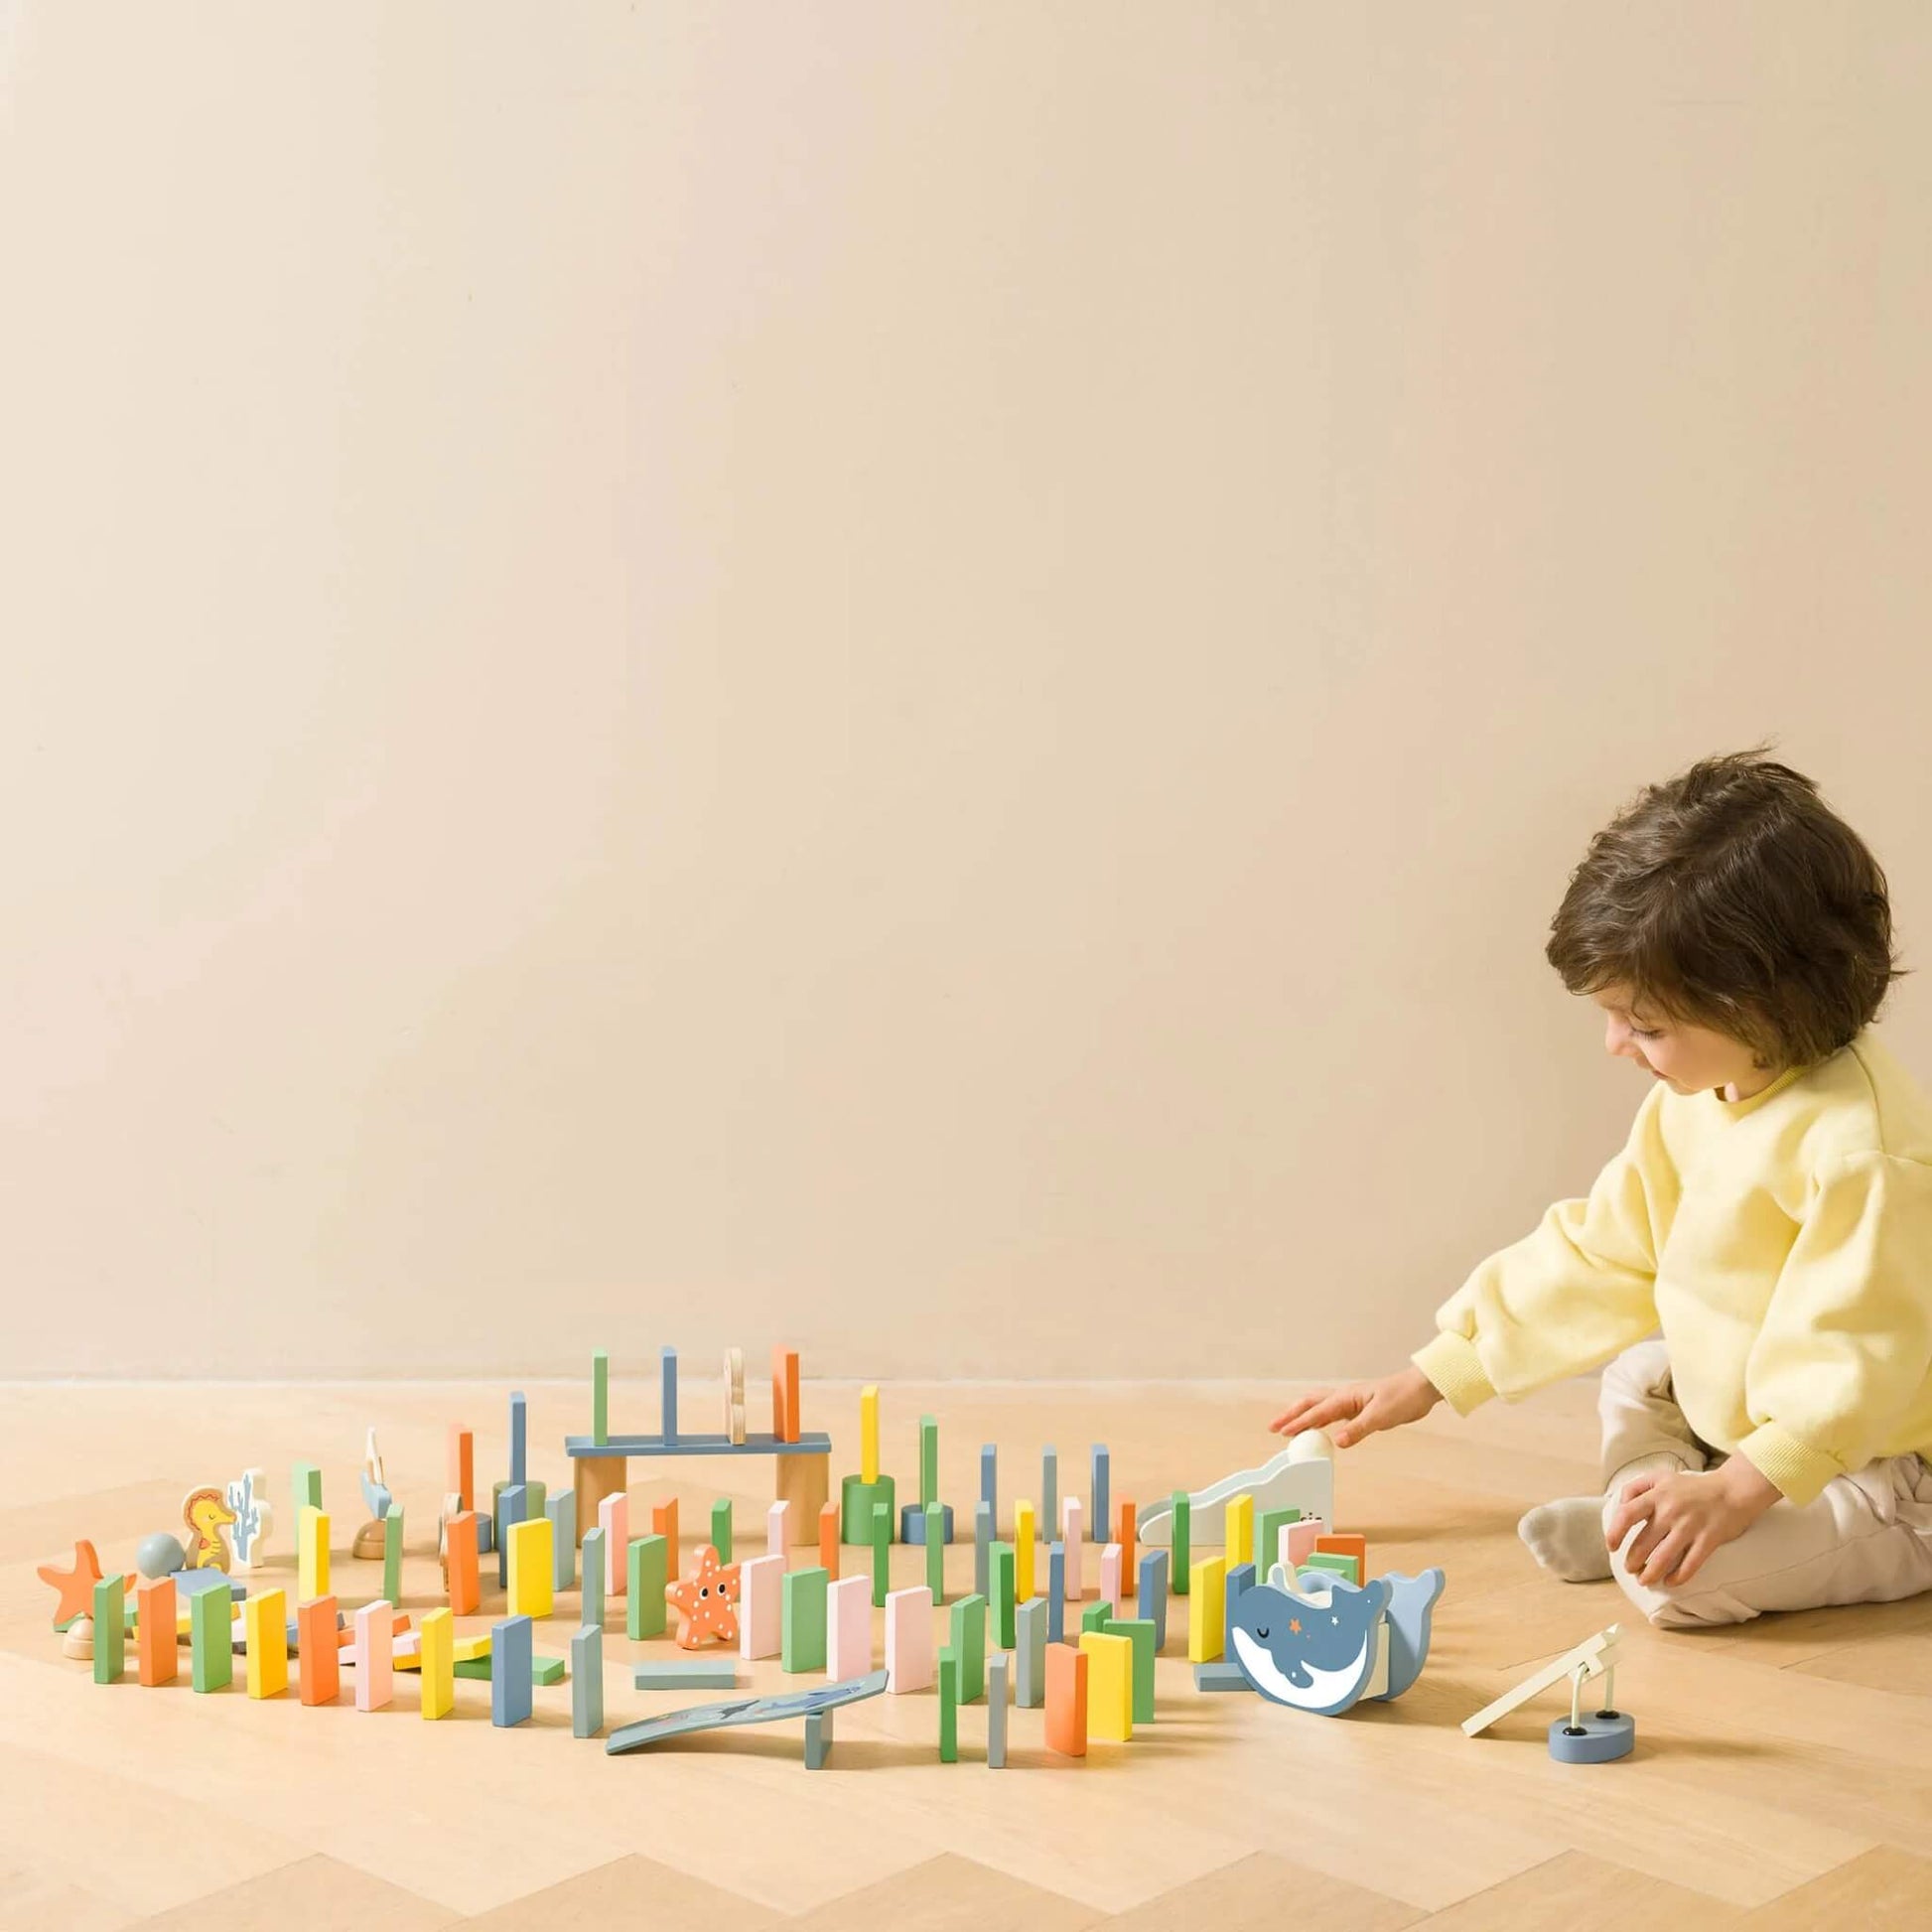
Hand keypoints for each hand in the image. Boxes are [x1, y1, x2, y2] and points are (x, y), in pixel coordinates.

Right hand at [1268, 1366, 1441, 1448]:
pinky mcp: (1359, 1408)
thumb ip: (1358, 1429)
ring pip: (1319, 1407)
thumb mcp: (1381, 1417)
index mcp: (1346, 1397)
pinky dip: (1319, 1419)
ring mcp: (1351, 1402)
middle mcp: (1345, 1397)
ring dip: (1302, 1416)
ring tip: (1288, 1427)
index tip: (1282, 1432)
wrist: (1421, 1388)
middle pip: (1310, 1404)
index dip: (1299, 1423)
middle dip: (1291, 1415)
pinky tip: (1318, 1428)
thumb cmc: (1403, 1398)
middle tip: (1274, 1428)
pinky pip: (1332, 1413)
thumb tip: (1336, 1442)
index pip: (1317, 1412)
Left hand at [1604, 1459, 1781, 1587]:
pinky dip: (1678, 1577)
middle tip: (1629, 1569)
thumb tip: (1619, 1506)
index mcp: (1656, 1495)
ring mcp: (1690, 1526)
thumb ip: (1636, 1488)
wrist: (1732, 1490)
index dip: (1614, 1533)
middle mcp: (1670, 1511)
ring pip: (1663, 1558)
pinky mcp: (1709, 1540)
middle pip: (1643, 1543)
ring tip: (1644, 1580)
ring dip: (1650, 1573)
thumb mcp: (1660, 1477)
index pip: (1626, 1515)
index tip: (1611, 1547)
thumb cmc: (1692, 1486)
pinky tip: (1670, 1582)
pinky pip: (1690, 1564)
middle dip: (1632, 1561)